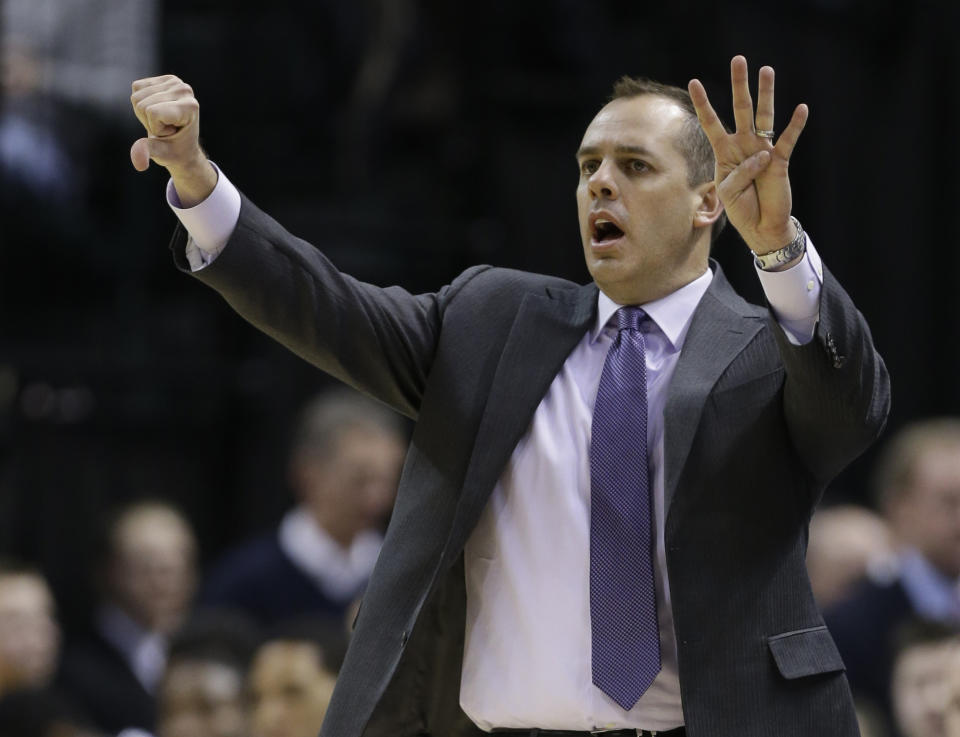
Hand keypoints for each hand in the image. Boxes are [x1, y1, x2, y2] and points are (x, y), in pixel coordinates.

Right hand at [130, 75, 215, 205]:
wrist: (182, 144)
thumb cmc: (174, 150)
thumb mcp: (160, 153)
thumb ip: (147, 152)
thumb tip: (138, 164)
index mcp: (190, 106)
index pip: (152, 112)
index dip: (156, 128)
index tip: (171, 133)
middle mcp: (184, 89)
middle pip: (142, 104)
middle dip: (149, 121)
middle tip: (166, 128)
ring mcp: (175, 81)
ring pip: (137, 96)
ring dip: (144, 113)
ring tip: (163, 120)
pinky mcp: (163, 78)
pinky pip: (136, 88)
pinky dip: (141, 102)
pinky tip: (157, 110)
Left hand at [688, 56, 807, 254]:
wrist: (761, 226)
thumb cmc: (741, 208)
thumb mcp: (728, 192)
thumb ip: (739, 172)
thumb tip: (762, 154)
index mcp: (725, 152)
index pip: (711, 122)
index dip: (703, 103)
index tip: (694, 82)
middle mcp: (744, 144)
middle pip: (741, 109)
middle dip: (740, 85)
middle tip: (739, 60)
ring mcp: (763, 149)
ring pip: (764, 116)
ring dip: (766, 94)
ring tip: (766, 71)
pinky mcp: (781, 160)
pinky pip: (788, 139)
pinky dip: (795, 125)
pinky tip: (801, 109)